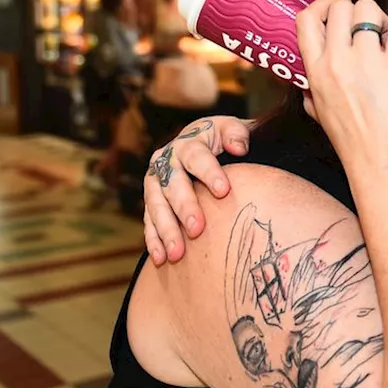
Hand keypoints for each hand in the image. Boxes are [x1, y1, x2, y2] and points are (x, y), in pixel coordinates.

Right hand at [142, 116, 251, 264]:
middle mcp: (166, 161)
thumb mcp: (231, 129)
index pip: (196, 156)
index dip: (209, 172)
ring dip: (166, 230)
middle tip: (197, 229)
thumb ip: (237, 134)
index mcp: (188, 142)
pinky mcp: (151, 201)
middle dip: (184, 207)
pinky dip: (154, 240)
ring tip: (178, 253)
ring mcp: (155, 182)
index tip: (223, 190)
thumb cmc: (224, 139)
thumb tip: (239, 148)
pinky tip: (161, 258)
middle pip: (173, 185)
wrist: (205, 144)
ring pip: (156, 206)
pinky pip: (149, 221)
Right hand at [296, 0, 387, 171]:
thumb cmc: (353, 141)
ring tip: (385, 37)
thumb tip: (307, 82)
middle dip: (354, 10)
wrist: (381, 161)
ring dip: (380, 18)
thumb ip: (310, 91)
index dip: (321, 6)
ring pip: (369, 9)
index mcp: (315, 71)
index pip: (306, 19)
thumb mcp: (318, 113)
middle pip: (340, 6)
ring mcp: (367, 62)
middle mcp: (337, 62)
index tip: (334, 12)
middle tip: (366, 27)